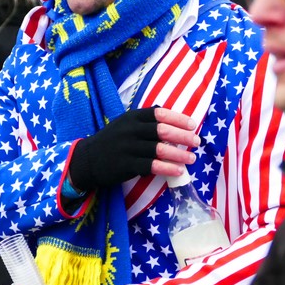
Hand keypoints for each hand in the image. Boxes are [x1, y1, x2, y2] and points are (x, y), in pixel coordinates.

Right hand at [68, 107, 199, 190]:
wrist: (87, 160)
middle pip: (162, 131)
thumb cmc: (112, 140)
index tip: (192, 125)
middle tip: (197, 142)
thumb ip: (145, 119)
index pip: (159, 114)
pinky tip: (178, 171)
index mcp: (132, 117)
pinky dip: (167, 168)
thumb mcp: (125, 123)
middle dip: (183, 136)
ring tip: (191, 158)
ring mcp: (127, 148)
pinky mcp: (125, 165)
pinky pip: (151, 166)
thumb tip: (170, 113)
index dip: (178, 118)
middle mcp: (130, 130)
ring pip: (159, 150)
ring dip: (179, 155)